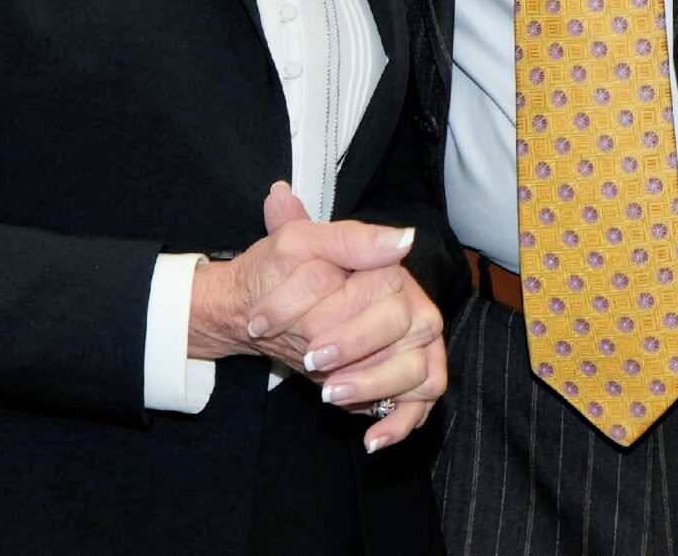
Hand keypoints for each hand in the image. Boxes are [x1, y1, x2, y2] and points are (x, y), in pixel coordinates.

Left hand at [188, 184, 438, 449]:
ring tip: (328, 394)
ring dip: (373, 385)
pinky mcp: (405, 383)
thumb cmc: (279, 275)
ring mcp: (413, 348)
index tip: (286, 324)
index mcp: (390, 271)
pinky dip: (398, 424)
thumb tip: (404, 239)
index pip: (384, 288)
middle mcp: (411, 307)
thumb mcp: (299, 244)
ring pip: (418, 371)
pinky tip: (370, 439)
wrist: (256, 310)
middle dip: (354, 346)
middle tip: (310, 358)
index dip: (338, 308)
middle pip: (403, 327)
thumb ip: (347, 238)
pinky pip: (420, 406)